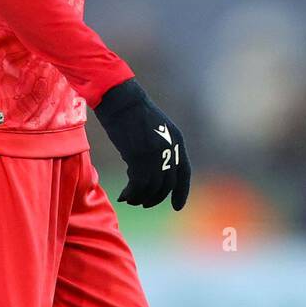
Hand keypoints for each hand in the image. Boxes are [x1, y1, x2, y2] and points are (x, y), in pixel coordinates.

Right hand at [93, 78, 190, 209]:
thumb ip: (159, 148)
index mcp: (177, 140)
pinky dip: (131, 194)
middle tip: (142, 202)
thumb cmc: (132, 112)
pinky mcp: (138, 156)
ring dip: (140, 198)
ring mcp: (155, 153)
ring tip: (129, 198)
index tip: (177, 207)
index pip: (184, 173)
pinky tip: (123, 196)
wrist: (121, 99)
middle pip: (167, 184)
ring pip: (152, 187)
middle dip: (155, 197)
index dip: (182, 192)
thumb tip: (152, 171)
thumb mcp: (155, 129)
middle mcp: (169, 148)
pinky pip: (138, 185)